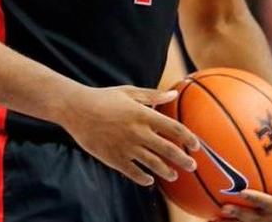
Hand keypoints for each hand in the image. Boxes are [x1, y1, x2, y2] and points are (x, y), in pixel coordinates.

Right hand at [60, 85, 200, 186]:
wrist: (76, 109)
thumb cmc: (104, 98)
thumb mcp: (129, 92)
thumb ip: (153, 95)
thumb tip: (174, 94)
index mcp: (143, 114)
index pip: (174, 128)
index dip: (188, 138)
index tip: (196, 146)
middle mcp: (137, 132)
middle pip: (168, 150)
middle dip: (184, 160)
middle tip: (192, 166)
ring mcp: (126, 147)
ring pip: (153, 164)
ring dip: (167, 171)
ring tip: (173, 174)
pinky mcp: (114, 158)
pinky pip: (134, 173)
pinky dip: (144, 178)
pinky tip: (149, 179)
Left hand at [214, 157, 271, 221]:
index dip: (261, 201)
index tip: (243, 192)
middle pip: (262, 219)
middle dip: (243, 216)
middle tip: (224, 208)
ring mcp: (271, 216)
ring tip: (212, 219)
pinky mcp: (262, 214)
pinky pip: (245, 217)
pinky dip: (229, 218)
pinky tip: (209, 214)